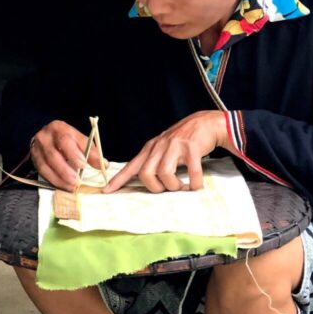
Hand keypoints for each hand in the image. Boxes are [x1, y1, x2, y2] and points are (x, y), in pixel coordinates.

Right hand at [30, 120, 105, 190]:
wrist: (46, 135)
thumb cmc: (67, 139)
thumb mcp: (79, 140)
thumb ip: (90, 151)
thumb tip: (103, 165)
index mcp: (59, 128)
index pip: (65, 140)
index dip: (74, 154)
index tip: (84, 165)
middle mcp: (45, 137)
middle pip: (53, 154)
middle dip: (65, 169)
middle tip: (77, 181)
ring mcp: (37, 149)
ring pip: (46, 165)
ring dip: (60, 178)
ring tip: (72, 186)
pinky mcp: (34, 159)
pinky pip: (42, 172)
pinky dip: (54, 180)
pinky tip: (64, 186)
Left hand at [103, 111, 229, 192]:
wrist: (205, 123)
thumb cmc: (182, 140)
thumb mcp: (162, 147)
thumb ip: (152, 161)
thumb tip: (143, 181)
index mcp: (150, 148)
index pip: (131, 166)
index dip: (119, 179)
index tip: (107, 191)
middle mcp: (159, 146)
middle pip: (145, 173)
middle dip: (154, 187)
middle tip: (165, 189)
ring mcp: (175, 146)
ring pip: (165, 173)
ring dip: (173, 185)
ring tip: (181, 186)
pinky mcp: (192, 147)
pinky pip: (191, 171)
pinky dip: (194, 183)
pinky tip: (195, 185)